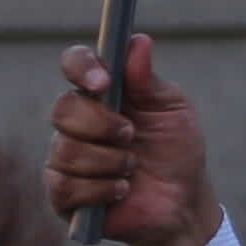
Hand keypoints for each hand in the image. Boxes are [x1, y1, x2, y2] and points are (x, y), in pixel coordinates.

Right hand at [48, 34, 223, 245]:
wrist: (183, 203)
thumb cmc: (176, 150)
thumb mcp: (172, 111)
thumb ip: (149, 80)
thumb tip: (137, 41)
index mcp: (101, 92)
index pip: (74, 64)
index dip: (82, 67)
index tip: (103, 82)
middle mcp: (77, 121)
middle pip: (63, 109)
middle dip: (101, 125)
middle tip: (130, 135)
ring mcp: (65, 157)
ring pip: (66, 150)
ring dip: (110, 161)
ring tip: (133, 168)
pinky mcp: (62, 194)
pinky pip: (66, 186)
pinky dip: (101, 189)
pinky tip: (122, 190)